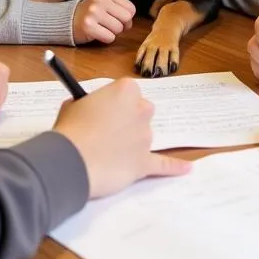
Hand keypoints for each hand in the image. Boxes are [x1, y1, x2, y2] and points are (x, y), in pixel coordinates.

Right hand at [53, 78, 190, 196]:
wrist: (72, 161)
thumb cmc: (71, 129)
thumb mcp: (73, 105)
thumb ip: (89, 104)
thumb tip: (93, 112)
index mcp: (125, 90)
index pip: (128, 91)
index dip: (114, 102)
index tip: (102, 111)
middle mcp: (141, 110)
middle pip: (141, 110)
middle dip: (127, 119)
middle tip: (106, 130)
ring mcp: (145, 137)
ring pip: (144, 135)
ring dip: (131, 141)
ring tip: (106, 152)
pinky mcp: (144, 162)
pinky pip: (163, 164)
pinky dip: (175, 167)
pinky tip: (187, 168)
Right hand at [72, 0, 135, 43]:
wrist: (68, 20)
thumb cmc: (91, 13)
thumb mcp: (104, 2)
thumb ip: (120, 7)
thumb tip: (130, 22)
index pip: (131, 8)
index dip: (127, 17)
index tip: (118, 19)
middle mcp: (99, 0)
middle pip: (126, 18)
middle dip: (122, 25)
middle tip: (111, 25)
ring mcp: (93, 12)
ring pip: (118, 28)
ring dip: (113, 32)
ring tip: (102, 28)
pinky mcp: (88, 26)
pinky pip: (109, 37)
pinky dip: (106, 38)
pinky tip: (97, 33)